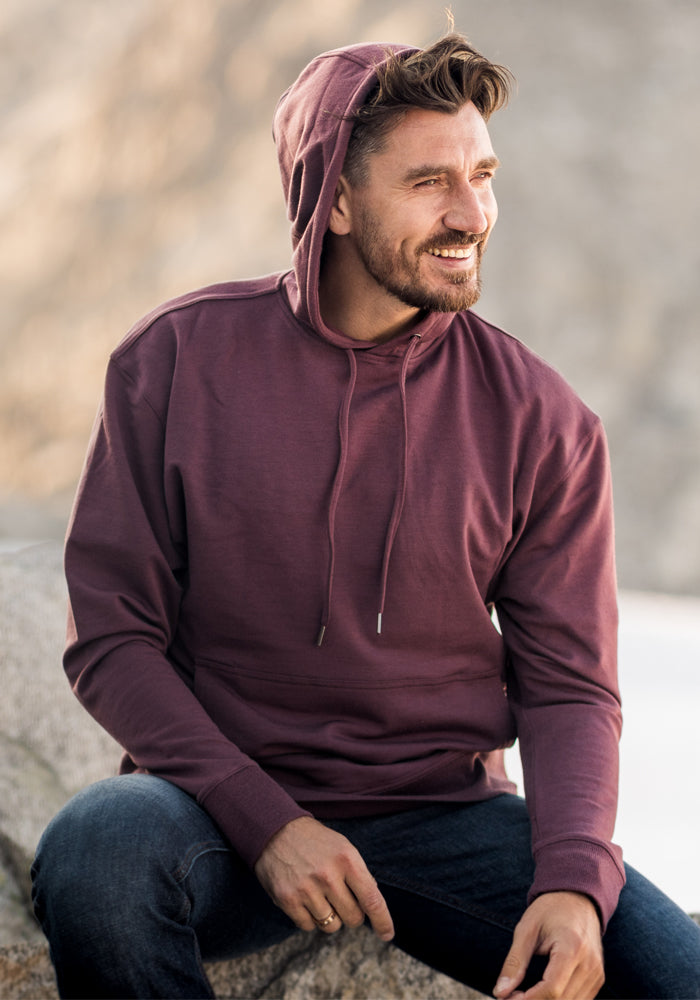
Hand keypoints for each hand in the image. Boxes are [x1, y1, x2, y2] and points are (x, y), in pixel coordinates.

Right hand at [253, 815, 394, 940]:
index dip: (382, 921)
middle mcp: (329, 875)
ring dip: (329, 917)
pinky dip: (309, 918)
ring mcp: (307, 889)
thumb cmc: (314, 841)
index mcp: (347, 859)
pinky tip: (304, 898)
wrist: (274, 831)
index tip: (387, 934)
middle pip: (353, 918)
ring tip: (319, 895)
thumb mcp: (342, 847)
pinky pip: (308, 927)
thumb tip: (371, 904)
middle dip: (351, 914)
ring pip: (331, 926)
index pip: (372, 899)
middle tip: (340, 899)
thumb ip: (358, 873)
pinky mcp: (288, 900)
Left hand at [493, 891, 603, 998]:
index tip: (506, 998)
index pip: (551, 989)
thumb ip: (514, 963)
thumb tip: (500, 992)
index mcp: (572, 948)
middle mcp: (590, 965)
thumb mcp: (526, 930)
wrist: (577, 898)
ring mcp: (597, 974)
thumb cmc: (550, 910)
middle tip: (510, 996)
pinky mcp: (597, 979)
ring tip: (522, 995)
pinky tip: (540, 994)